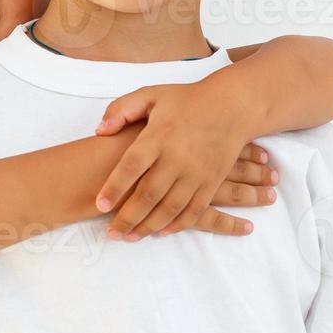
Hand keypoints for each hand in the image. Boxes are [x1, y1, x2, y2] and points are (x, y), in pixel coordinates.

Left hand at [93, 81, 278, 240]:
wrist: (233, 106)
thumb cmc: (186, 100)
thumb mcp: (151, 95)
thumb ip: (121, 110)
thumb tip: (99, 131)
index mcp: (158, 135)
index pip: (131, 166)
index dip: (114, 187)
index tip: (100, 205)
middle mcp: (177, 156)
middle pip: (148, 194)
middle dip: (128, 217)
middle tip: (111, 234)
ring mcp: (197, 172)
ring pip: (170, 207)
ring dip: (149, 226)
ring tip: (130, 237)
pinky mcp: (212, 181)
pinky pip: (194, 209)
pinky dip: (178, 224)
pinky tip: (161, 232)